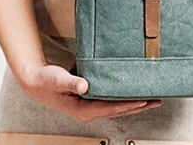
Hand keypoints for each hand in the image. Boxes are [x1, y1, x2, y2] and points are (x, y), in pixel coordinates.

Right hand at [17, 63, 161, 122]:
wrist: (36, 82)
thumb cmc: (46, 81)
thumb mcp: (58, 80)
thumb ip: (71, 83)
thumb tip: (85, 87)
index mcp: (83, 110)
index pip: (111, 108)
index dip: (128, 105)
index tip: (144, 100)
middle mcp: (88, 111)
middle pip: (118, 110)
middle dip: (138, 106)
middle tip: (156, 100)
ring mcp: (89, 106)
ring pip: (116, 106)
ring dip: (133, 102)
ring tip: (150, 97)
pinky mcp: (89, 100)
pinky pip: (110, 100)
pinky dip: (122, 96)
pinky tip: (130, 91)